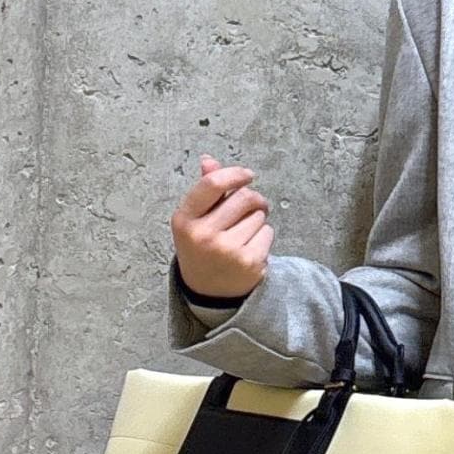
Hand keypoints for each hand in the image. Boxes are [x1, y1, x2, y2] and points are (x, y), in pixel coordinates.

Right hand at [170, 154, 273, 298]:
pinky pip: (268, 233)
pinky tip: (251, 247)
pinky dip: (264, 236)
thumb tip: (209, 160)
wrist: (208, 292)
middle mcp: (204, 235)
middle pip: (243, 197)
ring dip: (257, 219)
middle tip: (253, 206)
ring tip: (244, 233)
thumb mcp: (194, 219)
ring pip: (258, 215)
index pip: (212, 184)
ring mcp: (228, 251)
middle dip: (253, 198)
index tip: (247, 174)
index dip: (234, 174)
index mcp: (185, 219)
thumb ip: (204, 189)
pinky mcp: (249, 263)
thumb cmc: (201, 248)